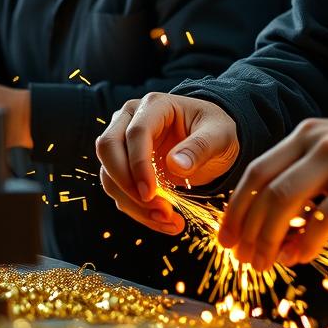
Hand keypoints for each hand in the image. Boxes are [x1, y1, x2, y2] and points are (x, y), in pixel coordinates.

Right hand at [95, 93, 239, 235]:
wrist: (212, 139)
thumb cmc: (216, 130)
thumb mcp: (220, 135)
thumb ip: (200, 147)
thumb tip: (176, 164)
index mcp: (155, 105)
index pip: (135, 133)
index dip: (139, 164)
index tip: (151, 194)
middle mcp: (131, 118)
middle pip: (108, 148)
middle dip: (127, 185)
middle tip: (158, 210)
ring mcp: (123, 140)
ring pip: (109, 174)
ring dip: (132, 203)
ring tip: (168, 221)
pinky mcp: (124, 164)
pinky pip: (118, 188)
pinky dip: (136, 209)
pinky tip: (163, 221)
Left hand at [217, 110, 327, 271]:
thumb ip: (308, 186)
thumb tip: (280, 236)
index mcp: (304, 136)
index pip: (257, 172)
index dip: (237, 208)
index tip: (227, 238)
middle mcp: (316, 142)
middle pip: (265, 188)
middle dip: (248, 228)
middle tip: (242, 259)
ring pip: (286, 201)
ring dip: (270, 238)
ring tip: (265, 263)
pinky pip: (326, 216)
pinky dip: (308, 241)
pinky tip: (302, 258)